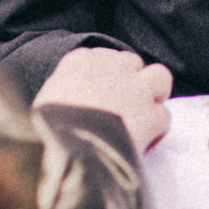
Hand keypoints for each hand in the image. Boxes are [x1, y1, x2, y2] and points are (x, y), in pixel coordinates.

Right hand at [36, 46, 171, 153]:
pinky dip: (156, 129)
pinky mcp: (150, 114)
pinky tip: (143, 142)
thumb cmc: (46, 131)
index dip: (105, 77)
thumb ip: (65, 92)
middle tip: (124, 104)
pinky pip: (163, 115)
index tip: (100, 94)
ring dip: (154, 95)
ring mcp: (135, 88)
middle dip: (132, 80)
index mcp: (80, 62)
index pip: (101, 57)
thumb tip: (75, 103)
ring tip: (143, 116)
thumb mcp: (45, 101)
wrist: (66, 151)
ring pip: (160, 77)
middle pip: (132, 62)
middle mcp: (112, 67)